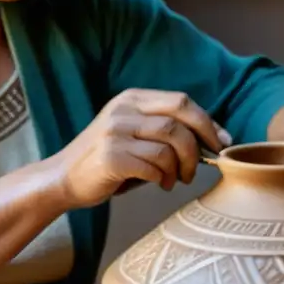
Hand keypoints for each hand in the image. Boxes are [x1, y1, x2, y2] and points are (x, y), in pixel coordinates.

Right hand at [50, 89, 231, 208]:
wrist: (62, 178)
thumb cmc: (106, 159)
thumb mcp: (131, 131)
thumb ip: (162, 128)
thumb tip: (212, 137)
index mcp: (131, 99)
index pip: (181, 102)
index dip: (208, 122)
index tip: (221, 142)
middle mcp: (123, 110)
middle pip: (179, 119)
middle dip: (199, 145)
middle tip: (202, 166)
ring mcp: (115, 133)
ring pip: (169, 144)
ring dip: (180, 166)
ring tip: (174, 180)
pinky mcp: (110, 157)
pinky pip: (153, 166)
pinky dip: (162, 178)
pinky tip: (158, 184)